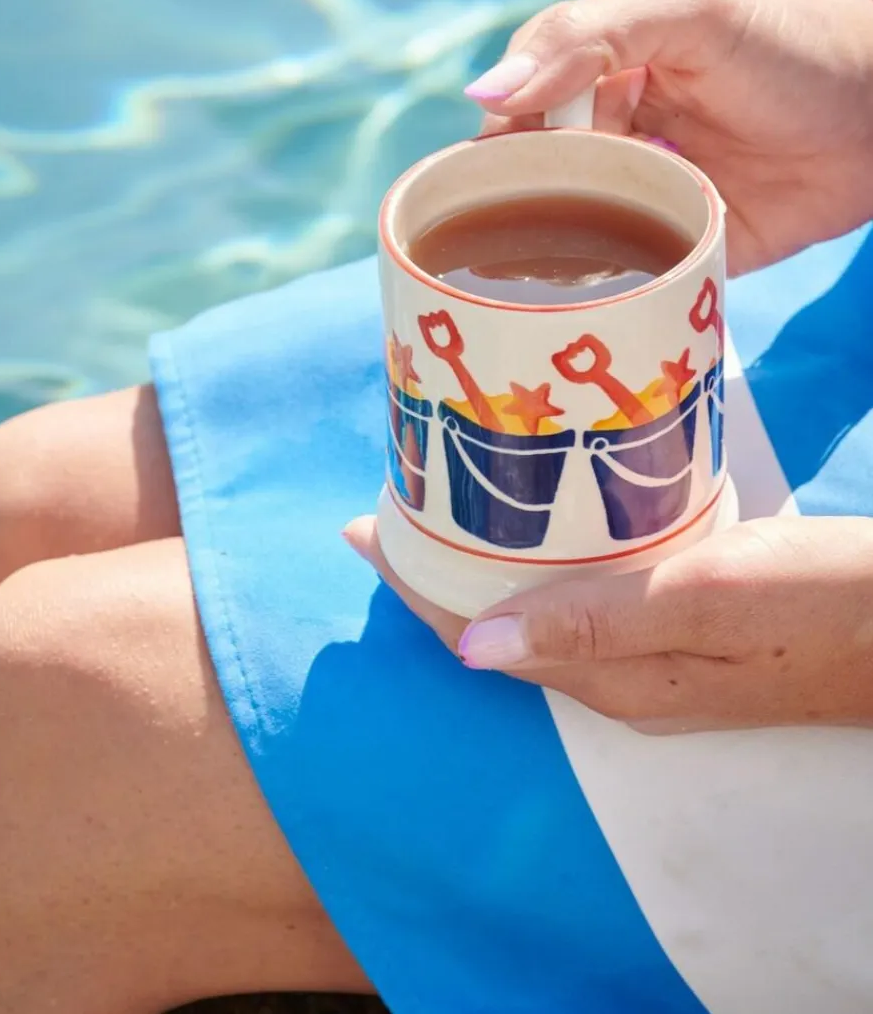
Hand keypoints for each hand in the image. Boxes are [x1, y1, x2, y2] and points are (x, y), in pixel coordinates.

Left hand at [344, 514, 872, 730]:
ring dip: (485, 568)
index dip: (416, 585)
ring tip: (444, 511)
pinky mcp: (686, 632)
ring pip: (537, 614)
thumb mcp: (708, 599)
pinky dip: (542, 566)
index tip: (360, 528)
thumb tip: (472, 648)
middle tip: (392, 505)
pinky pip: (582, 603)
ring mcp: (655, 661)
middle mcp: (621, 679)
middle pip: (498, 627)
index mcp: (613, 677)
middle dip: (438, 574)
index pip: (480, 635)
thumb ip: (594, 622)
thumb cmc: (825, 604)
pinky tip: (542, 532)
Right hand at [464, 0, 872, 275]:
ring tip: (523, 292)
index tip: (478, 184)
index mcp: (601, 79)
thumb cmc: (788, 46)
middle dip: (517, 213)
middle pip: (539, 183)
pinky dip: (602, 293)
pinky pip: (630, 279)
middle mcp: (615, 142)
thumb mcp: (685, 15)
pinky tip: (575, 310)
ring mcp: (648, 201)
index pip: (518, 116)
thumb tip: (483, 94)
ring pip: (573, 237)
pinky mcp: (684, 252)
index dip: (494, 149)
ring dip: (550, 261)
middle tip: (501, 247)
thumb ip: (584, 38)